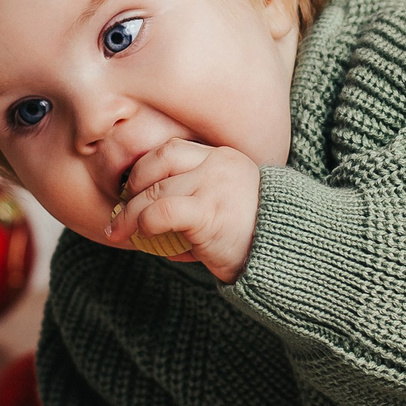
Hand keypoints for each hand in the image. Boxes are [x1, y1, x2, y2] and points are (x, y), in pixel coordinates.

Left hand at [109, 141, 259, 281]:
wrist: (287, 255)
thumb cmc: (253, 238)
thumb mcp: (226, 208)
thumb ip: (194, 203)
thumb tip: (148, 222)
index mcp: (223, 158)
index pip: (171, 149)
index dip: (144, 169)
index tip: (132, 190)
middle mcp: (218, 164)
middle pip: (157, 162)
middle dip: (131, 186)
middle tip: (120, 209)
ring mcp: (213, 186)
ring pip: (153, 190)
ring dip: (128, 213)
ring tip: (118, 231)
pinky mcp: (208, 212)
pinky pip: (160, 212)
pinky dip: (144, 224)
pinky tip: (142, 236)